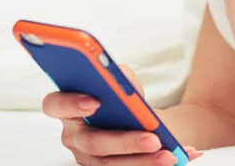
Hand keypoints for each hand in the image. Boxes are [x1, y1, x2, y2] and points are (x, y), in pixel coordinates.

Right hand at [42, 64, 202, 164]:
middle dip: (125, 142)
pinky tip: (179, 157)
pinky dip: (154, 164)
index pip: (55, 104)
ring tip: (169, 154)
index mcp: (67, 107)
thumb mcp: (122, 79)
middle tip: (153, 138)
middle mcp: (73, 135)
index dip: (70, 103)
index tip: (95, 101)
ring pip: (110, 164)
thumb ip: (120, 77)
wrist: (136, 117)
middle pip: (93, 142)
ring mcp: (87, 157)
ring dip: (143, 161)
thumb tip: (126, 87)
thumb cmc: (123, 95)